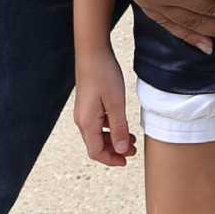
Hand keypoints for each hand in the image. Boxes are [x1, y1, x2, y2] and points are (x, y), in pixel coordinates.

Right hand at [72, 48, 134, 166]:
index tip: (126, 161)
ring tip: (131, 138)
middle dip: (115, 150)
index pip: (96, 152)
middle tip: (133, 151)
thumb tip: (122, 150)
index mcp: (87, 123)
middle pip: (96, 145)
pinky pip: (97, 124)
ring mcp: (83, 112)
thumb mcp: (116, 103)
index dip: (111, 160)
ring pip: (97, 135)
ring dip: (114, 139)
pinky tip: (121, 123)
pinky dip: (110, 128)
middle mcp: (82, 120)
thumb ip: (119, 128)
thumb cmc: (104, 74)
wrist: (92, 52)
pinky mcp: (87, 104)